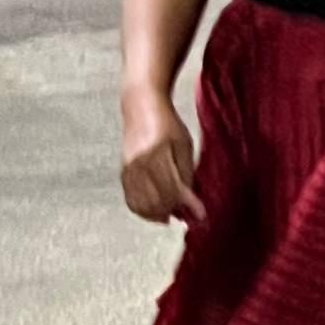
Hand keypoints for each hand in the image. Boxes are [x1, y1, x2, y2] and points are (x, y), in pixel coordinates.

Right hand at [120, 104, 204, 227]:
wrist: (141, 108)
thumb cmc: (168, 124)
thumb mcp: (184, 145)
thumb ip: (186, 174)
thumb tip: (190, 203)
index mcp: (157, 154)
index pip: (174, 188)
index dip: (189, 205)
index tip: (201, 215)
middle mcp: (139, 164)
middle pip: (157, 200)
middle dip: (174, 211)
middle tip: (188, 214)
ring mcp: (128, 170)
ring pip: (142, 205)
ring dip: (159, 214)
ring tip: (173, 214)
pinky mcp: (122, 173)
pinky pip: (132, 201)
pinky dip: (145, 211)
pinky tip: (157, 211)